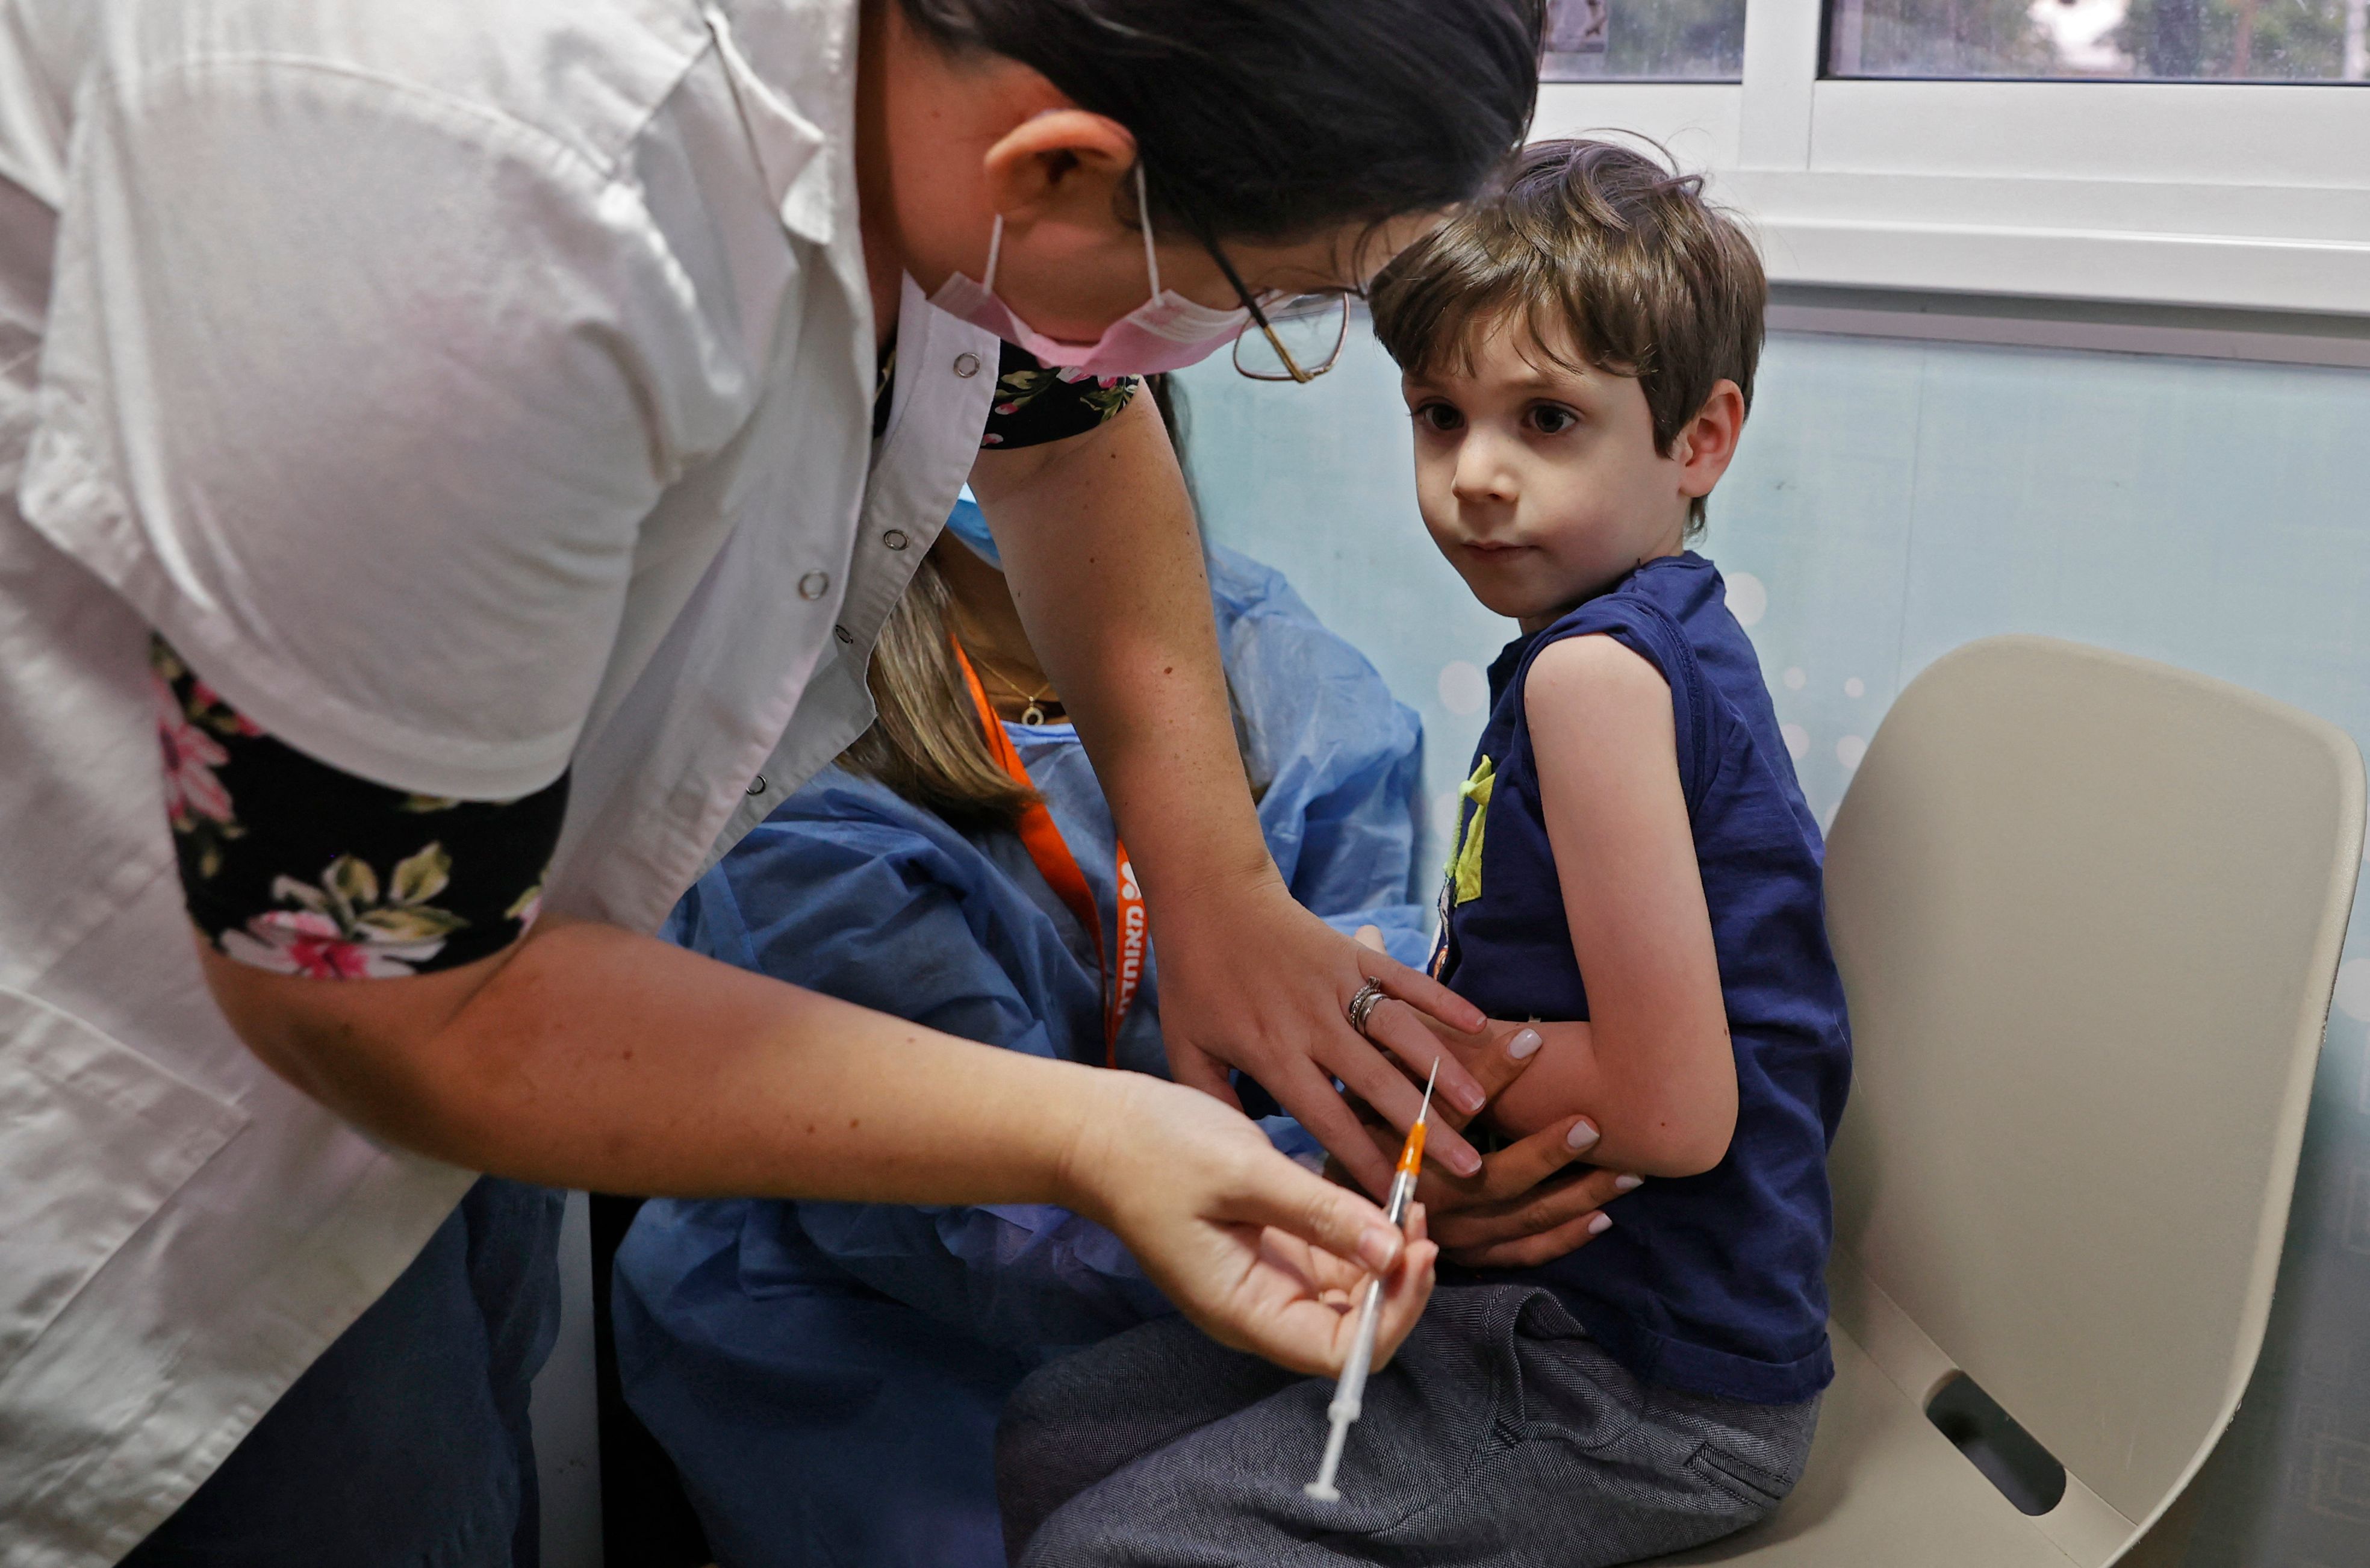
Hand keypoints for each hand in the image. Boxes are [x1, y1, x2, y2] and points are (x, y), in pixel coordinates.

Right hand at [1060, 1072, 1436, 1376]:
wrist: (1097, 1130)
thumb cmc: (1155, 1151)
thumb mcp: (1244, 1174)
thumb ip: (1321, 1215)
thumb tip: (1394, 1251)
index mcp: (1244, 1311)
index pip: (1340, 1354)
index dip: (1391, 1314)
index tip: (1416, 1252)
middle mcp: (1259, 1309)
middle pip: (1352, 1329)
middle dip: (1396, 1283)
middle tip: (1421, 1220)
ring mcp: (1265, 1280)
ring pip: (1349, 1292)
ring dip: (1385, 1256)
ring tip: (1408, 1200)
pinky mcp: (1270, 1248)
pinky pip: (1331, 1259)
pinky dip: (1362, 1234)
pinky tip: (1379, 1198)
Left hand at [1155, 875, 1489, 1194]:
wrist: (1208, 898)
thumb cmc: (1195, 978)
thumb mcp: (1186, 1048)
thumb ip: (1213, 1101)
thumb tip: (1242, 1153)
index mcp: (1273, 1053)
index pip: (1327, 1118)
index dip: (1363, 1160)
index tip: (1395, 1197)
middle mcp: (1313, 1024)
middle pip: (1377, 1084)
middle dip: (1422, 1129)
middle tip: (1463, 1167)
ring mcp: (1339, 984)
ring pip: (1400, 1032)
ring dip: (1442, 1067)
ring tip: (1478, 1103)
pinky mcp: (1355, 952)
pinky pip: (1405, 978)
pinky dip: (1442, 1000)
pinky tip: (1478, 1024)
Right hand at [1338, 925, 1640, 1267]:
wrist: (1293, 1204)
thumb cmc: (1334, 1123)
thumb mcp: (1334, 1072)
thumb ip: (1369, 1009)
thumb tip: (1375, 927)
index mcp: (1392, 1146)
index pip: (1446, 1103)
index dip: (1491, 1070)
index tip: (1535, 1037)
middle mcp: (1422, 1196)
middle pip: (1493, 1177)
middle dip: (1545, 1152)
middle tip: (1592, 1122)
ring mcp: (1447, 1234)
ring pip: (1518, 1220)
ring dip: (1575, 1196)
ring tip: (1627, 1172)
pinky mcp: (1464, 1256)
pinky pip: (1520, 1255)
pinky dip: (1561, 1240)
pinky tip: (1602, 1220)